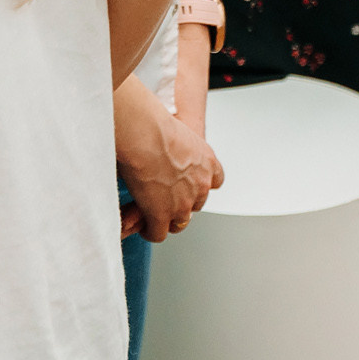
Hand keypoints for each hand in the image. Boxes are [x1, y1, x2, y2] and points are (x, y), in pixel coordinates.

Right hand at [114, 89, 224, 243]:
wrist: (147, 136)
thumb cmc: (156, 125)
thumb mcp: (178, 132)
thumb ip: (177, 148)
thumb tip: (165, 152)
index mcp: (207, 161)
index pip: (215, 181)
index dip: (200, 185)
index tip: (190, 184)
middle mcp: (200, 185)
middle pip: (196, 205)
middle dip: (182, 203)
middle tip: (166, 199)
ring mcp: (182, 203)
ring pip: (179, 223)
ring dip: (167, 220)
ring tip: (153, 215)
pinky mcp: (162, 215)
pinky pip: (158, 233)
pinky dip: (151, 231)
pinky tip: (143, 225)